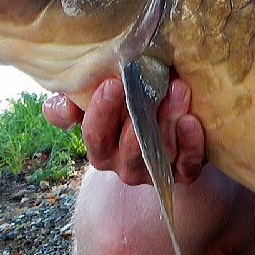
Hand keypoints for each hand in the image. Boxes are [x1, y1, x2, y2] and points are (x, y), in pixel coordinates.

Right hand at [42, 76, 206, 186]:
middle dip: (137, 116)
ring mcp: (155, 171)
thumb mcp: (98, 102)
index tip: (113, 83)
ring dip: (169, 120)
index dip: (101, 112)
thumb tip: (61, 107)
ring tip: (178, 89)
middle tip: (149, 86)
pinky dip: (191, 144)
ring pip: (159, 152)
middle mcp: (125, 166)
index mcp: (101, 150)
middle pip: (129, 147)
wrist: (165, 126)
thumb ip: (73, 102)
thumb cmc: (126, 108)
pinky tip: (192, 120)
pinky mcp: (184, 172)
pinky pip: (187, 166)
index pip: (96, 136)